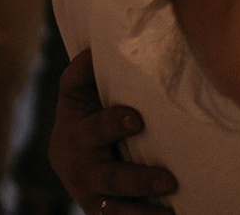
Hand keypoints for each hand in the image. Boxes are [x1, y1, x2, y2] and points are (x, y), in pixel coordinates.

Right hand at [50, 48, 175, 210]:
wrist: (66, 158)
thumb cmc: (83, 114)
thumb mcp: (75, 91)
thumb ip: (84, 70)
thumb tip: (99, 43)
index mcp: (77, 136)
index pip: (97, 130)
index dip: (115, 124)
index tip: (138, 119)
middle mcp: (84, 170)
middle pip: (112, 178)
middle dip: (140, 180)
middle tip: (169, 180)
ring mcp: (95, 198)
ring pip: (118, 210)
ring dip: (145, 213)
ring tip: (173, 212)